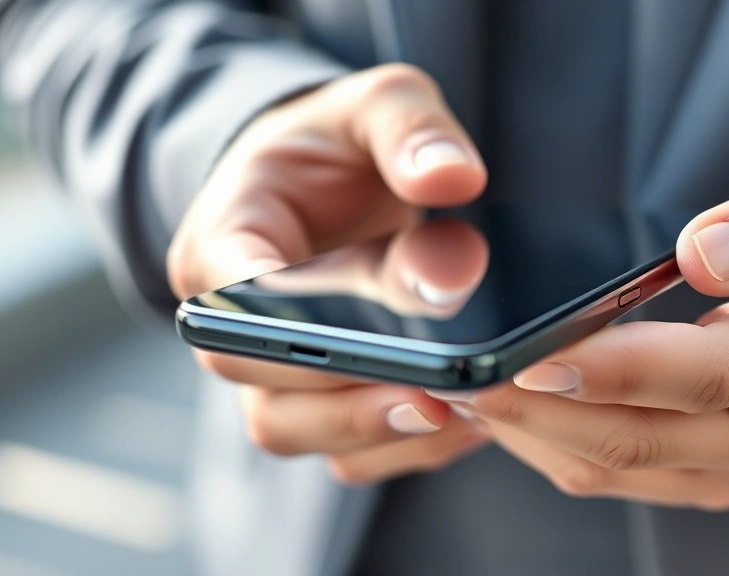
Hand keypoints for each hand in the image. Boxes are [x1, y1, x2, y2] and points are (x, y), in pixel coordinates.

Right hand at [168, 64, 490, 482]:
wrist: (329, 180)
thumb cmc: (338, 143)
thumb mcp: (376, 105)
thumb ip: (410, 131)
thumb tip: (456, 178)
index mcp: (224, 240)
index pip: (234, 301)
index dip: (297, 330)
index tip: (373, 337)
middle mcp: (234, 321)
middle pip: (263, 389)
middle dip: (348, 399)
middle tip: (436, 394)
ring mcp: (272, 368)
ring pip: (299, 431)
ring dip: (378, 432)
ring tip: (466, 413)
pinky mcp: (317, 398)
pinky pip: (345, 449)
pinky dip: (402, 446)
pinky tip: (470, 420)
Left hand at [437, 145, 728, 509]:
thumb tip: (707, 255)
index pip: (708, 376)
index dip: (618, 371)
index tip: (535, 358)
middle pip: (649, 440)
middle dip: (547, 416)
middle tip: (467, 383)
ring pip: (622, 468)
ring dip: (538, 437)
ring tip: (465, 395)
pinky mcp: (710, 468)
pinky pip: (619, 472)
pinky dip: (556, 444)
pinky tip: (509, 410)